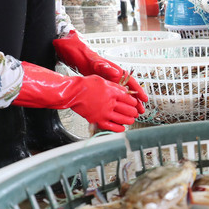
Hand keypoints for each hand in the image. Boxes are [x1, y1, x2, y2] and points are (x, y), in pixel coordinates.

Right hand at [14, 62, 139, 131]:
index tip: (135, 104)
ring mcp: (104, 112)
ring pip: (122, 119)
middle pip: (128, 109)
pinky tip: (122, 127)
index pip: (129, 98)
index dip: (134, 102)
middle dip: (133, 112)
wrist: (73, 92)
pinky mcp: (98, 120)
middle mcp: (110, 102)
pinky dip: (119, 128)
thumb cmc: (85, 85)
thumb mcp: (103, 81)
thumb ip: (115, 87)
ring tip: (131, 120)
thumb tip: (125, 91)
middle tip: (135, 113)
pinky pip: (112, 126)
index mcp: (112, 92)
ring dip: (129, 120)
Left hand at [52, 31, 147, 113]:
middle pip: (129, 91)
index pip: (131, 83)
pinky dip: (119, 103)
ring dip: (129, 104)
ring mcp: (111, 83)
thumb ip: (105, 68)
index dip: (138, 91)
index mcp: (117, 72)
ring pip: (123, 95)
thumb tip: (115, 72)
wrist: (79, 59)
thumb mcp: (96, 63)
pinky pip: (115, 96)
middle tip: (141, 111)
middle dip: (136, 101)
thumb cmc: (88, 59)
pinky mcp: (106, 87)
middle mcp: (116, 78)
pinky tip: (120, 110)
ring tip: (134, 113)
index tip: (144, 99)